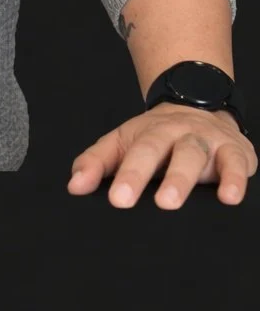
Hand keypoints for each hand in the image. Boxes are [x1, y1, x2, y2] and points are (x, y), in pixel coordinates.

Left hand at [68, 101, 257, 207]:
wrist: (201, 108)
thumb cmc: (158, 137)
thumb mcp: (125, 142)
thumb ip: (97, 162)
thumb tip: (74, 186)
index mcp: (146, 132)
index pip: (129, 152)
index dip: (120, 174)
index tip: (114, 199)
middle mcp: (174, 132)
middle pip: (156, 148)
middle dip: (141, 173)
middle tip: (127, 199)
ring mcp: (204, 140)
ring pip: (192, 153)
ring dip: (181, 177)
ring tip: (170, 202)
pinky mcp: (234, 151)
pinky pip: (236, 164)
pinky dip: (234, 179)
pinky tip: (230, 197)